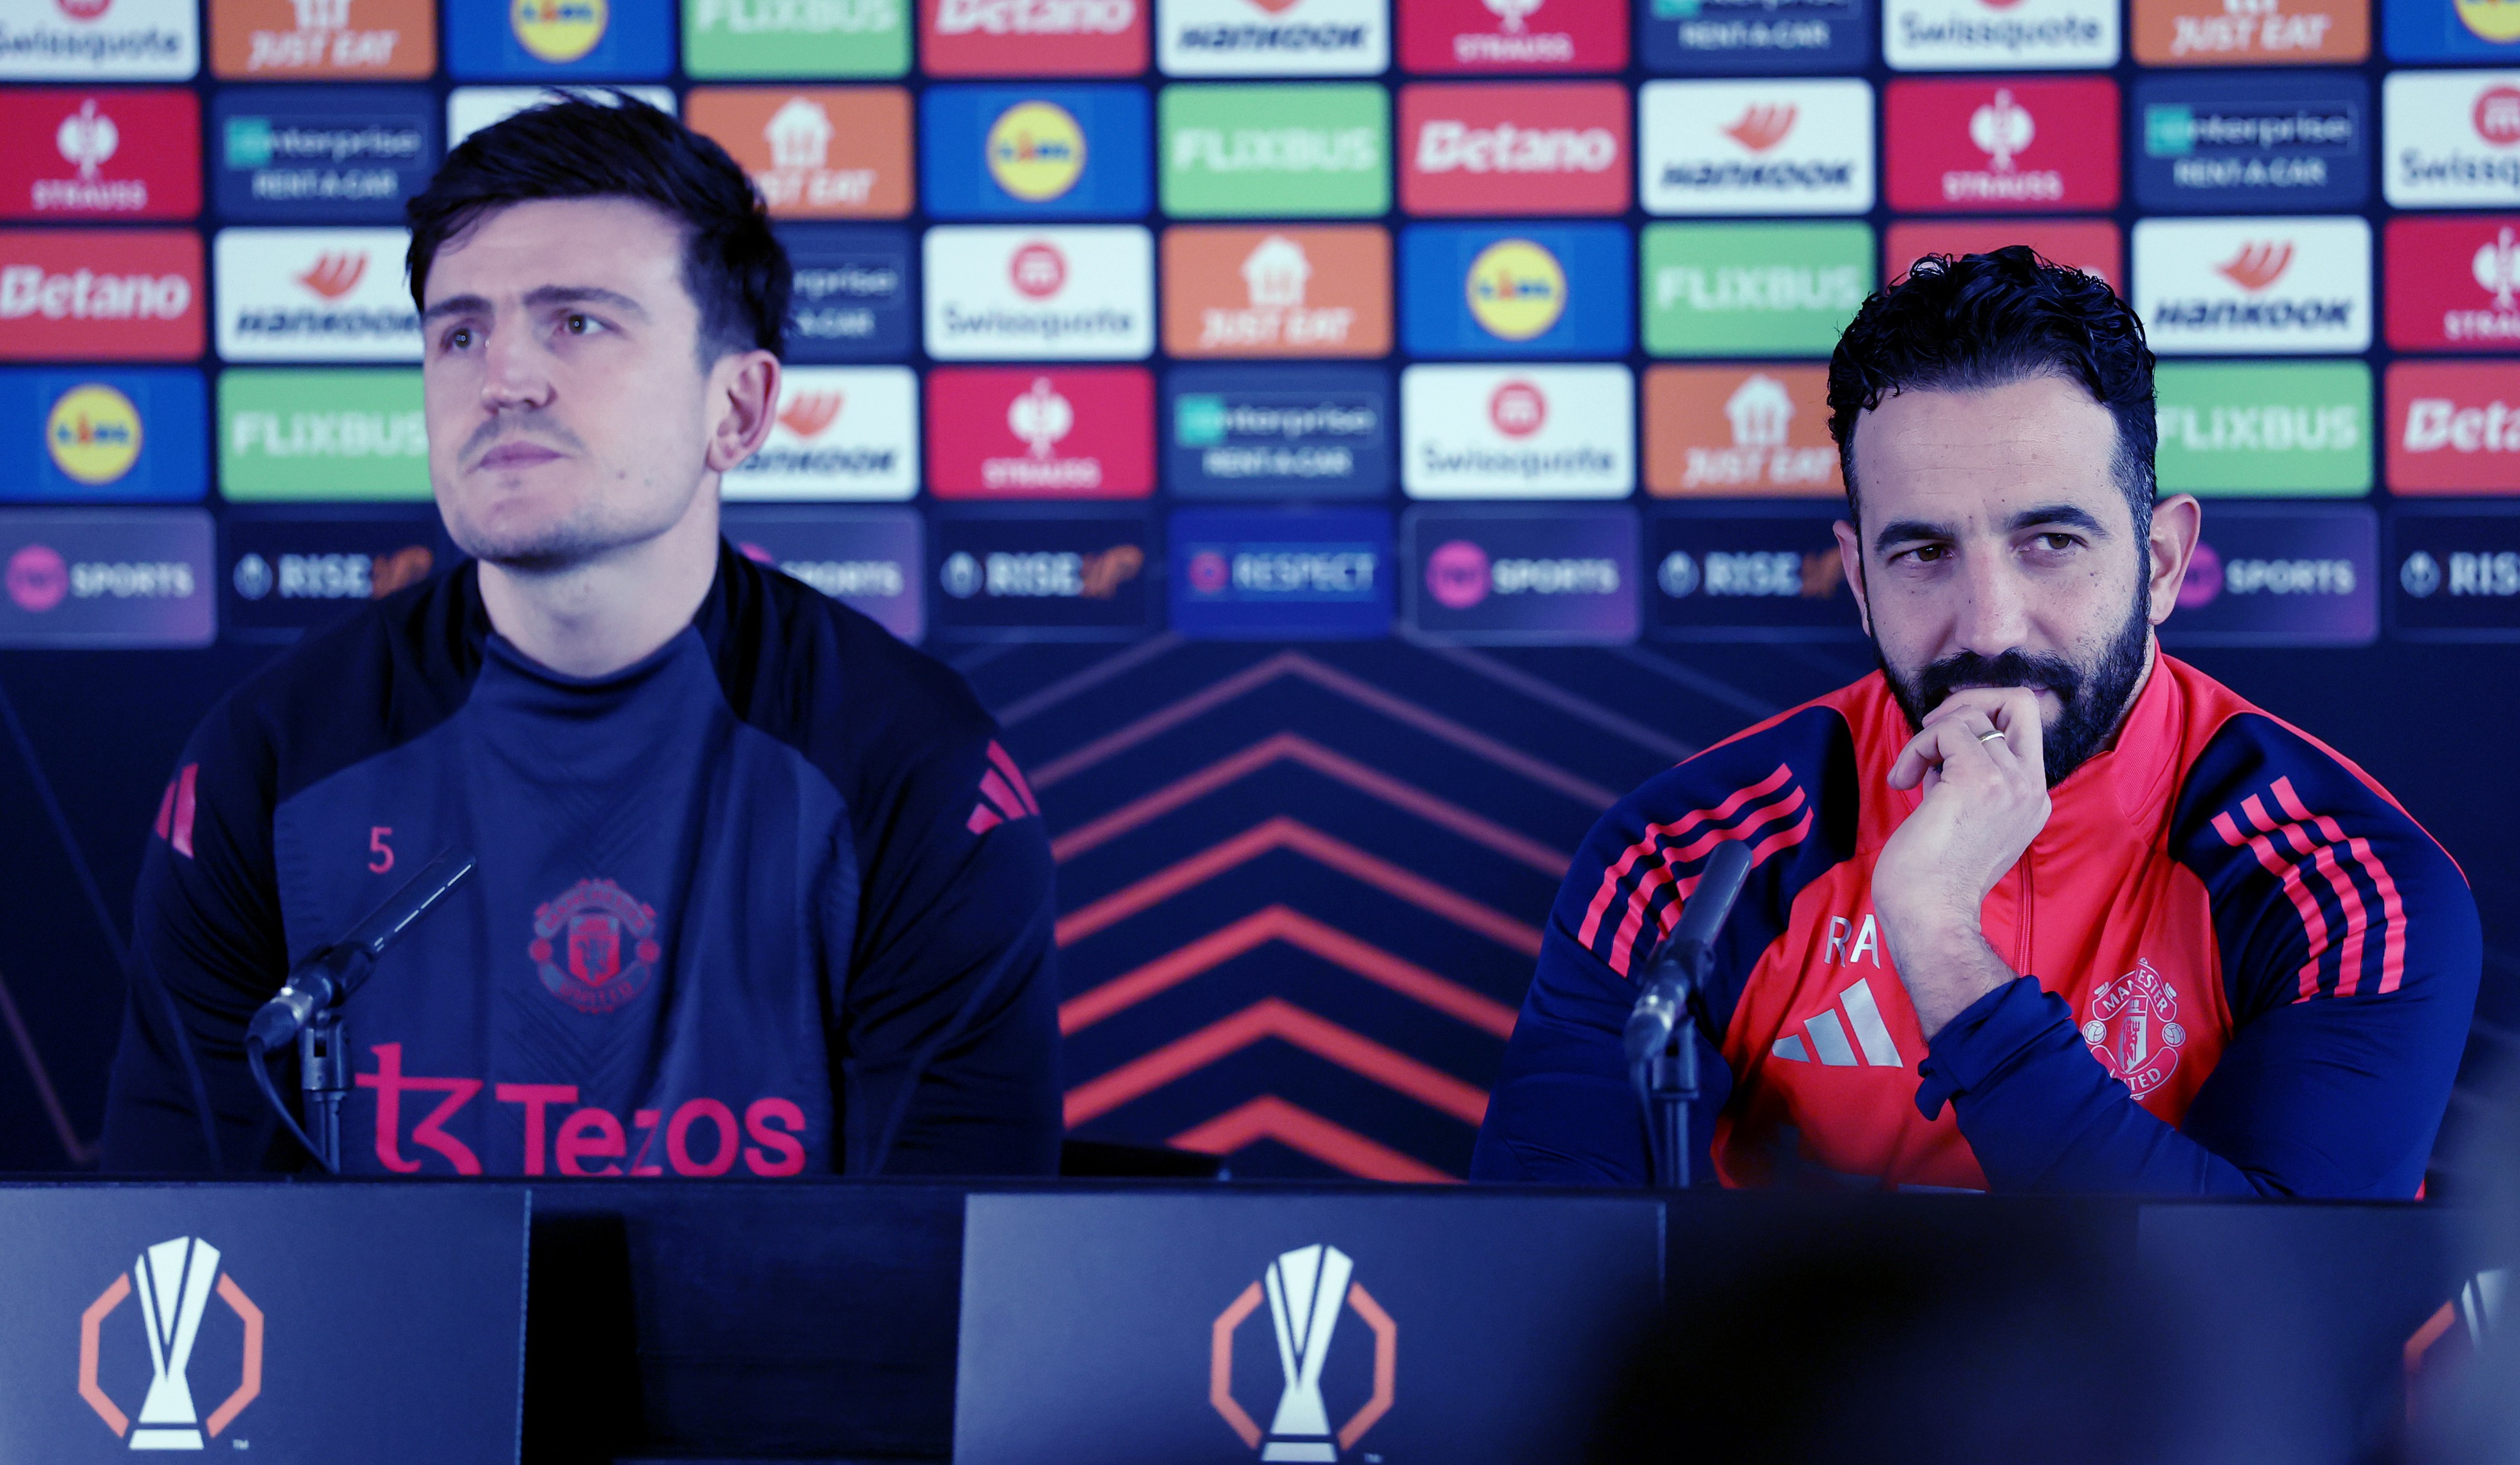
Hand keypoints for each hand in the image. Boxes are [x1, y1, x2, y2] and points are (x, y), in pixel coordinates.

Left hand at [1871, 686, 2051, 1036]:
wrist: (1931, 915)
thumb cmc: (1933, 875)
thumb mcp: (1963, 814)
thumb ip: (1964, 776)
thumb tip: (1943, 741)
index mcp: (2033, 797)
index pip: (2026, 724)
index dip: (1982, 716)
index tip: (1945, 741)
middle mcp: (2032, 786)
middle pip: (2020, 700)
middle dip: (1968, 701)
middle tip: (1932, 733)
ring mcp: (2011, 782)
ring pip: (1970, 716)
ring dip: (1927, 737)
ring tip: (1910, 775)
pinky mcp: (1980, 780)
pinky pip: (1944, 732)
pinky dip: (1915, 748)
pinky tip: (1902, 782)